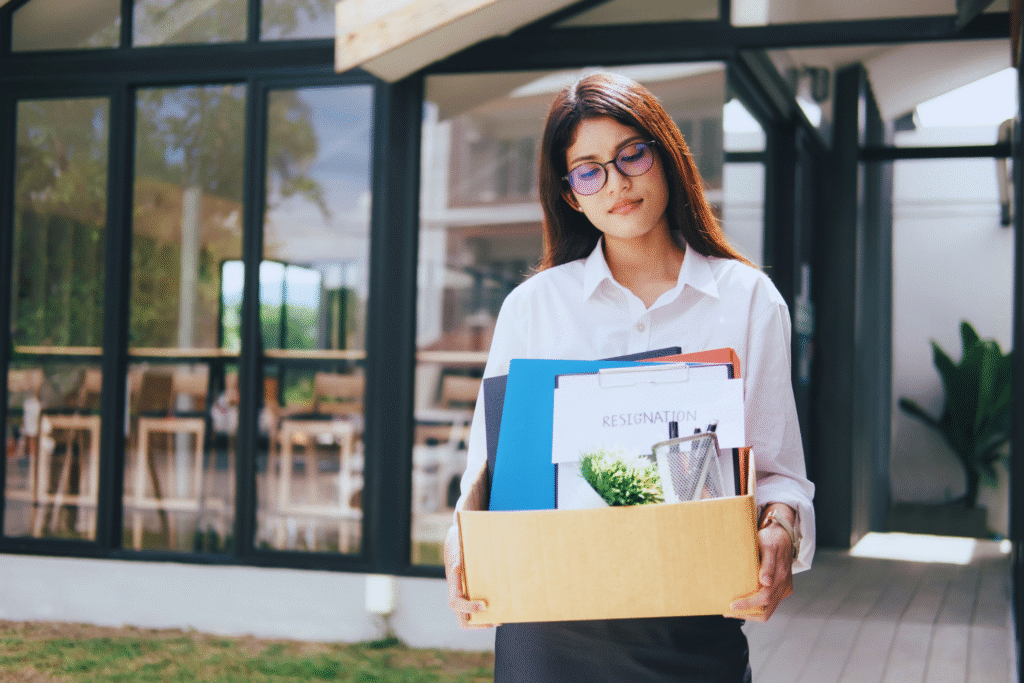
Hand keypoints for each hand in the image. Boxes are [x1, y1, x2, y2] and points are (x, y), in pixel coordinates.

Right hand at [443, 524, 492, 629]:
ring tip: (500, 619)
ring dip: (484, 622)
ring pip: (470, 618)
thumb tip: (457, 568)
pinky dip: (488, 614)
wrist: (456, 541)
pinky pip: (478, 611)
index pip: (456, 603)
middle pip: (462, 619)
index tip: (484, 605)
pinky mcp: (472, 594)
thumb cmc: (458, 543)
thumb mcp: (457, 546)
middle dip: (478, 624)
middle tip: (495, 621)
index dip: (469, 608)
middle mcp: (457, 594)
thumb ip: (457, 556)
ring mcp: (464, 596)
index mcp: (453, 584)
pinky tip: (501, 609)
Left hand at [727, 505, 794, 621]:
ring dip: (751, 612)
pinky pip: (770, 604)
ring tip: (733, 609)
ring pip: (768, 610)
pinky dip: (757, 607)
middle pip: (766, 611)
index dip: (748, 605)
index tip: (731, 606)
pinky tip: (744, 602)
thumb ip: (767, 564)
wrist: (783, 534)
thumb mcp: (767, 546)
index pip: (764, 598)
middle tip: (728, 612)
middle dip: (747, 614)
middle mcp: (784, 586)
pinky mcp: (782, 588)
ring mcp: (784, 588)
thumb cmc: (772, 538)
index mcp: (780, 576)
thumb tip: (765, 582)